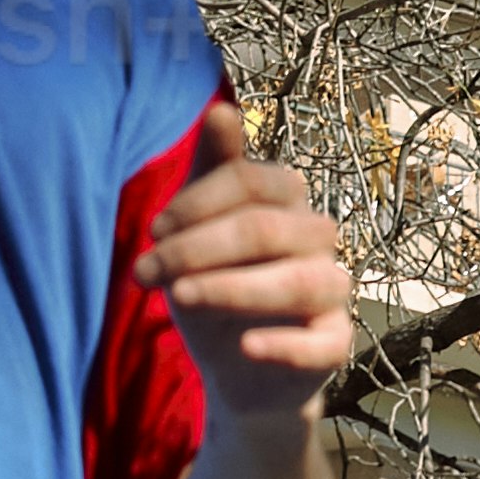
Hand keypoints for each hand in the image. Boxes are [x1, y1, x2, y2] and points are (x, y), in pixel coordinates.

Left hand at [140, 98, 351, 399]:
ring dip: (232, 289)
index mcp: (288, 199)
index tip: (152, 231)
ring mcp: (333, 290)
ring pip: (298, 281)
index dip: (197, 202)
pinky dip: (286, 345)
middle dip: (197, 248)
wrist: (235, 369)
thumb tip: (221, 109)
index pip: (251, 181)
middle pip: (266, 228)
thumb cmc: (216, 284)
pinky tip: (245, 346)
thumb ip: (211, 171)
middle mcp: (318, 237)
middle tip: (144, 271)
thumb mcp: (199, 230)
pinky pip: (326, 342)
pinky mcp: (335, 343)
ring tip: (180, 299)